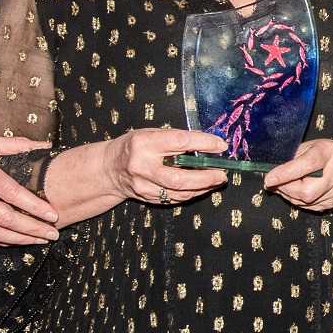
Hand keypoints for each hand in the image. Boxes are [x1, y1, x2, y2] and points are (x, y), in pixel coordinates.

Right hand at [0, 131, 60, 243]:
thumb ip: (15, 145)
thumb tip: (45, 145)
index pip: (13, 194)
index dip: (34, 206)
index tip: (53, 214)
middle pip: (6, 218)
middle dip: (32, 229)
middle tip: (53, 233)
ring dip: (19, 240)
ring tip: (40, 240)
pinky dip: (0, 241)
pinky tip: (16, 241)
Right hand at [102, 127, 228, 208]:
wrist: (110, 168)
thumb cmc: (135, 146)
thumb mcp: (151, 133)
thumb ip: (176, 139)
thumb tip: (208, 144)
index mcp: (144, 143)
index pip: (179, 142)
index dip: (204, 144)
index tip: (220, 145)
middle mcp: (142, 166)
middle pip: (179, 177)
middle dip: (205, 177)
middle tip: (222, 173)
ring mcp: (144, 186)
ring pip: (179, 192)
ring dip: (203, 187)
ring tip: (217, 180)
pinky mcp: (147, 198)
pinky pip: (175, 198)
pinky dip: (192, 193)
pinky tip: (203, 186)